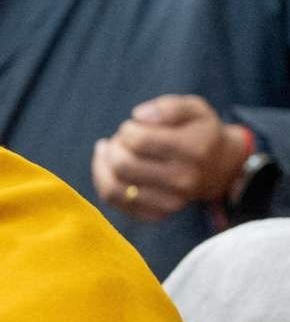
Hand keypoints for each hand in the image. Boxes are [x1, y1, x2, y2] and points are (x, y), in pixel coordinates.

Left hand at [92, 94, 251, 220]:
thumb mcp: (194, 108)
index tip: (133, 126)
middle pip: (123, 165)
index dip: (127, 130)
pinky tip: (108, 166)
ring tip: (112, 151)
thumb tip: (139, 116)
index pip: (139, 141)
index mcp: (193, 150)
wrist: (219, 167)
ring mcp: (170, 202)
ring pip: (113, 188)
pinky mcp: (157, 214)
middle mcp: (183, 180)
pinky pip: (114, 201)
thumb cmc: (199, 132)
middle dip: (115, 147)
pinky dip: (103, 180)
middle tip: (122, 140)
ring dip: (104, 165)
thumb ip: (168, 106)